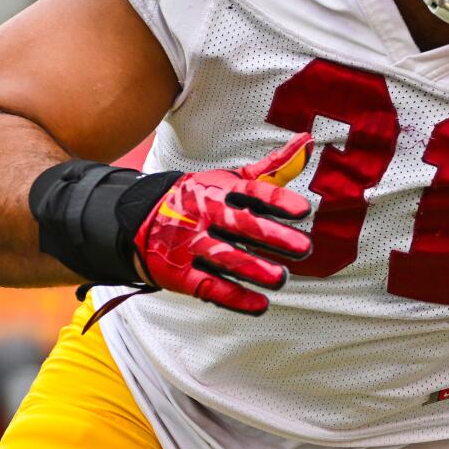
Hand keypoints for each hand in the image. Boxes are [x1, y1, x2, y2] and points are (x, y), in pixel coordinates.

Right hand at [132, 134, 314, 313]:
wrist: (141, 220)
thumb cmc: (201, 199)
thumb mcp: (232, 180)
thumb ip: (272, 169)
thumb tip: (307, 142)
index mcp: (219, 190)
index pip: (251, 193)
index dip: (277, 201)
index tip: (304, 210)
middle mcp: (205, 216)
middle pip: (241, 225)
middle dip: (273, 236)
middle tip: (304, 248)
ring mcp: (191, 245)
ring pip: (225, 258)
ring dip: (254, 269)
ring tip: (281, 279)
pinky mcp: (182, 274)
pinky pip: (210, 287)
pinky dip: (235, 298)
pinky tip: (260, 306)